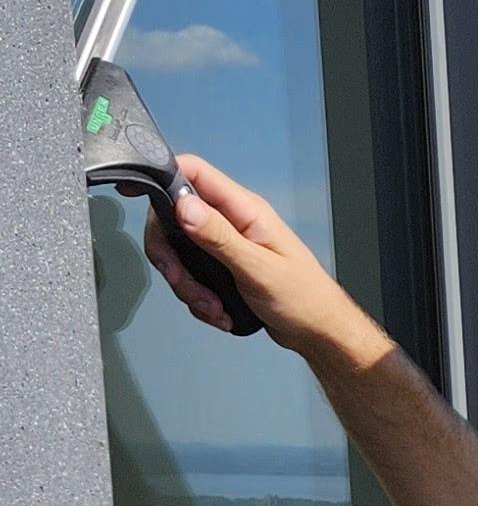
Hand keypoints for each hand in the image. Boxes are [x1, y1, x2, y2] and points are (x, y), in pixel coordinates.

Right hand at [139, 153, 381, 358]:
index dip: (160, 175)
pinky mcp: (221, 268)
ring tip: (214, 307)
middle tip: (185, 283)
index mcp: (244, 210)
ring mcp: (225, 245)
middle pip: (173, 219)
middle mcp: (231, 222)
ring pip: (178, 253)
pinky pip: (191, 276)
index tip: (130, 190)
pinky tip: (220, 312)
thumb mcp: (258, 268)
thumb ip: (219, 237)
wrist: (318, 332)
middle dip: (171, 257)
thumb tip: (182, 205)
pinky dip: (198, 299)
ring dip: (187, 286)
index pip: (194, 173)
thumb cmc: (303, 298)